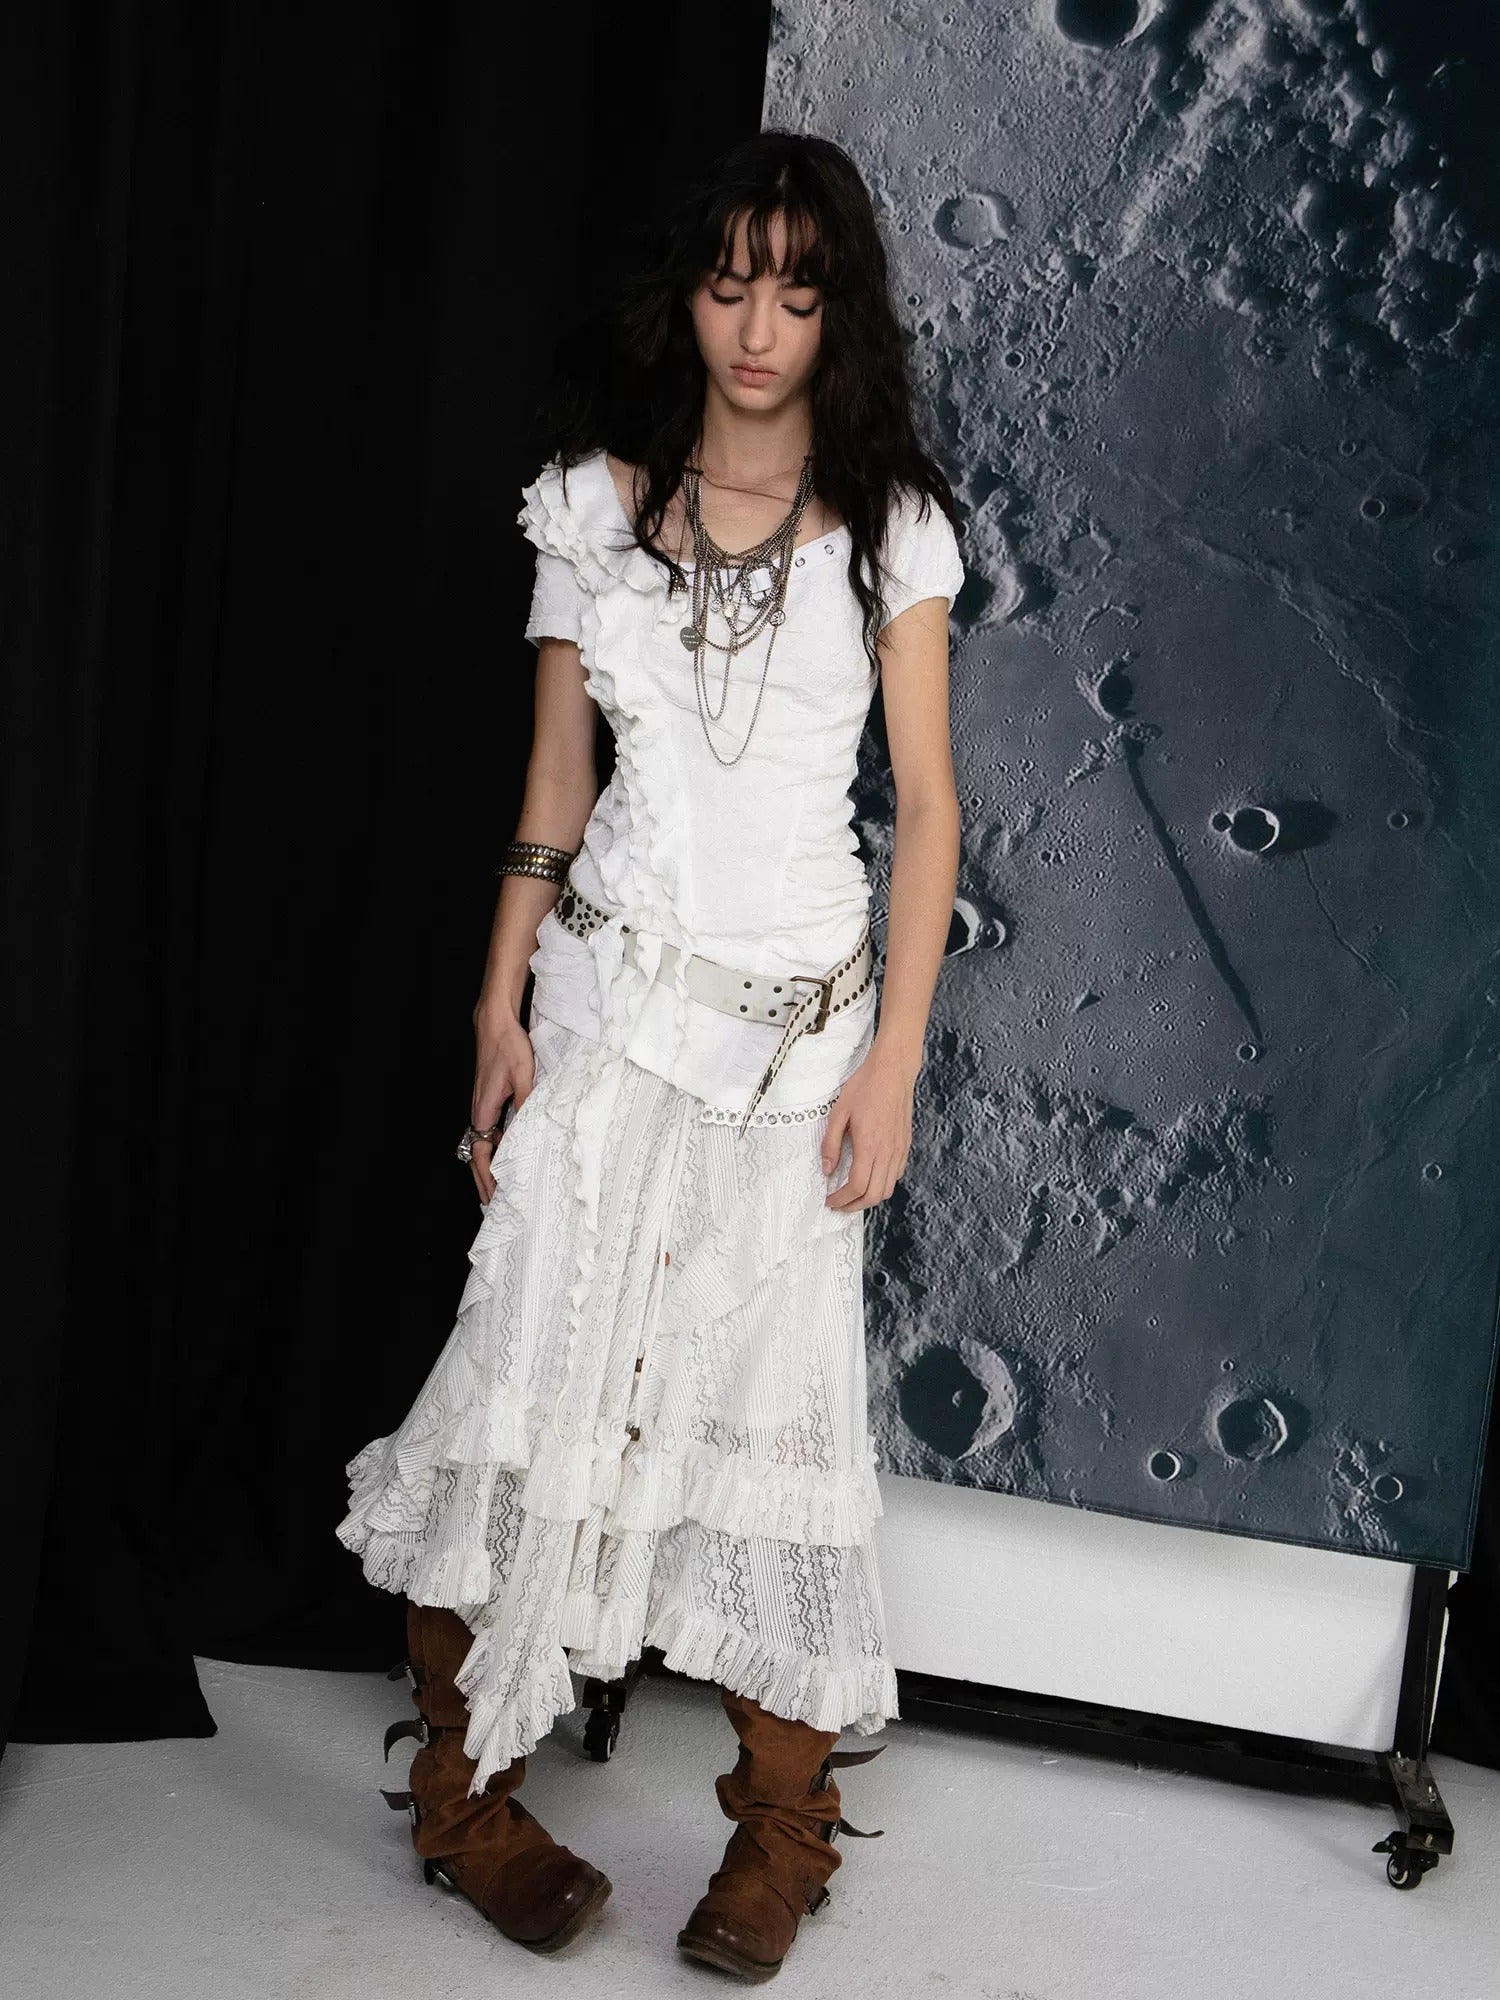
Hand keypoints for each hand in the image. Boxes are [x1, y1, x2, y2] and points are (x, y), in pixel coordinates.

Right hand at [468, 1011, 536, 1204]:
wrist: (494, 1023)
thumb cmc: (507, 1046)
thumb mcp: (524, 1075)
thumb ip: (528, 1102)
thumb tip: (534, 1127)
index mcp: (484, 1111)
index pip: (483, 1153)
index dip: (488, 1177)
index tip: (495, 1195)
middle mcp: (480, 1111)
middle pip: (478, 1154)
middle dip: (484, 1179)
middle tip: (493, 1202)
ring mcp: (483, 1105)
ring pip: (483, 1144)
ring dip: (489, 1165)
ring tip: (498, 1186)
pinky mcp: (489, 1099)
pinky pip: (489, 1131)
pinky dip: (494, 1148)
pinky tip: (505, 1153)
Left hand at [820, 1049, 914, 1211]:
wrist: (893, 1071)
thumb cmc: (865, 1087)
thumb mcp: (838, 1112)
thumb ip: (831, 1144)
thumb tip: (828, 1169)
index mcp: (869, 1146)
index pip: (857, 1186)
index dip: (842, 1199)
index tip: (830, 1200)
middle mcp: (887, 1152)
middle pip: (874, 1195)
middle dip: (854, 1206)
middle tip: (839, 1205)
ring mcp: (899, 1150)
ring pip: (888, 1188)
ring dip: (869, 1198)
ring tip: (852, 1196)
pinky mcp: (905, 1145)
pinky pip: (896, 1174)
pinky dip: (883, 1184)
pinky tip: (870, 1177)